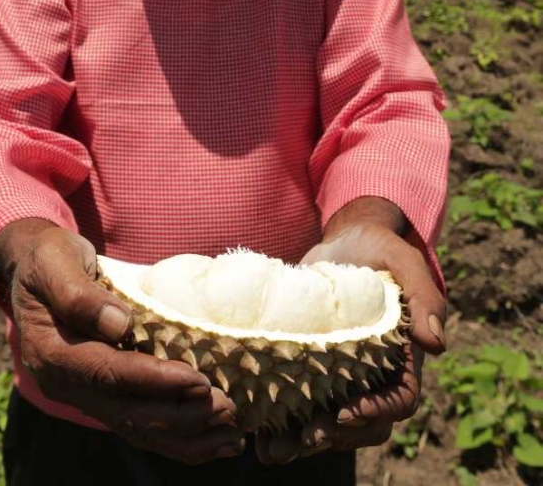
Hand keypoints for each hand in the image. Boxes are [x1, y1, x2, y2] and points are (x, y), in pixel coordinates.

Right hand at [0, 222, 244, 464]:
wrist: (33, 266)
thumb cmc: (48, 257)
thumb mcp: (55, 261)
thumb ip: (79, 294)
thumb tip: (119, 324)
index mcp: (52, 353)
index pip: (108, 375)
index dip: (154, 381)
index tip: (197, 379)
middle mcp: (66, 384)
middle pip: (127, 412)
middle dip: (181, 415)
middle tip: (228, 408)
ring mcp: (84, 394)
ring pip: (137, 428)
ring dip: (186, 435)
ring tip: (232, 433)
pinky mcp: (102, 393)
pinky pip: (140, 423)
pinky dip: (178, 436)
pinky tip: (215, 441)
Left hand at [255, 221, 445, 464]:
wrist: (346, 241)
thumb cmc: (380, 249)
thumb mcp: (403, 261)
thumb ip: (424, 296)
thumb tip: (437, 344)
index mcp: (402, 359)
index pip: (399, 400)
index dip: (376, 412)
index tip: (346, 412)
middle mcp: (374, 376)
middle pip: (362, 424)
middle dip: (334, 436)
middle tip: (305, 438)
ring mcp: (341, 376)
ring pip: (328, 422)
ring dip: (302, 440)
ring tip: (272, 450)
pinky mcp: (310, 368)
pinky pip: (300, 403)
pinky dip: (280, 422)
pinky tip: (255, 432)